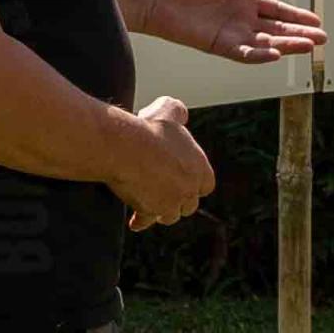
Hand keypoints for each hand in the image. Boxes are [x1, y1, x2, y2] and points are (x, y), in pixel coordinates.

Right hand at [110, 96, 213, 228]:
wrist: (127, 146)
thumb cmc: (149, 128)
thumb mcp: (168, 110)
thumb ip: (178, 112)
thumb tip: (180, 114)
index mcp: (200, 168)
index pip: (206, 185)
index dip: (194, 183)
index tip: (184, 181)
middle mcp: (189, 189)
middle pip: (189, 204)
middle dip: (179, 200)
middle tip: (166, 194)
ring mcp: (170, 203)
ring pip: (170, 215)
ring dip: (162, 212)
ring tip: (153, 206)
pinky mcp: (150, 211)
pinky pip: (146, 220)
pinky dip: (141, 221)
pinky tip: (135, 221)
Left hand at [123, 0, 327, 64]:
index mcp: (241, 0)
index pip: (276, 10)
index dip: (296, 15)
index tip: (317, 21)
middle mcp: (239, 20)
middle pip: (277, 29)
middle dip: (300, 34)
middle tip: (323, 39)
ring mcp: (230, 34)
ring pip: (266, 43)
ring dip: (287, 45)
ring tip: (309, 46)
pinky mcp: (217, 45)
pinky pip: (243, 53)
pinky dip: (260, 55)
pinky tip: (277, 54)